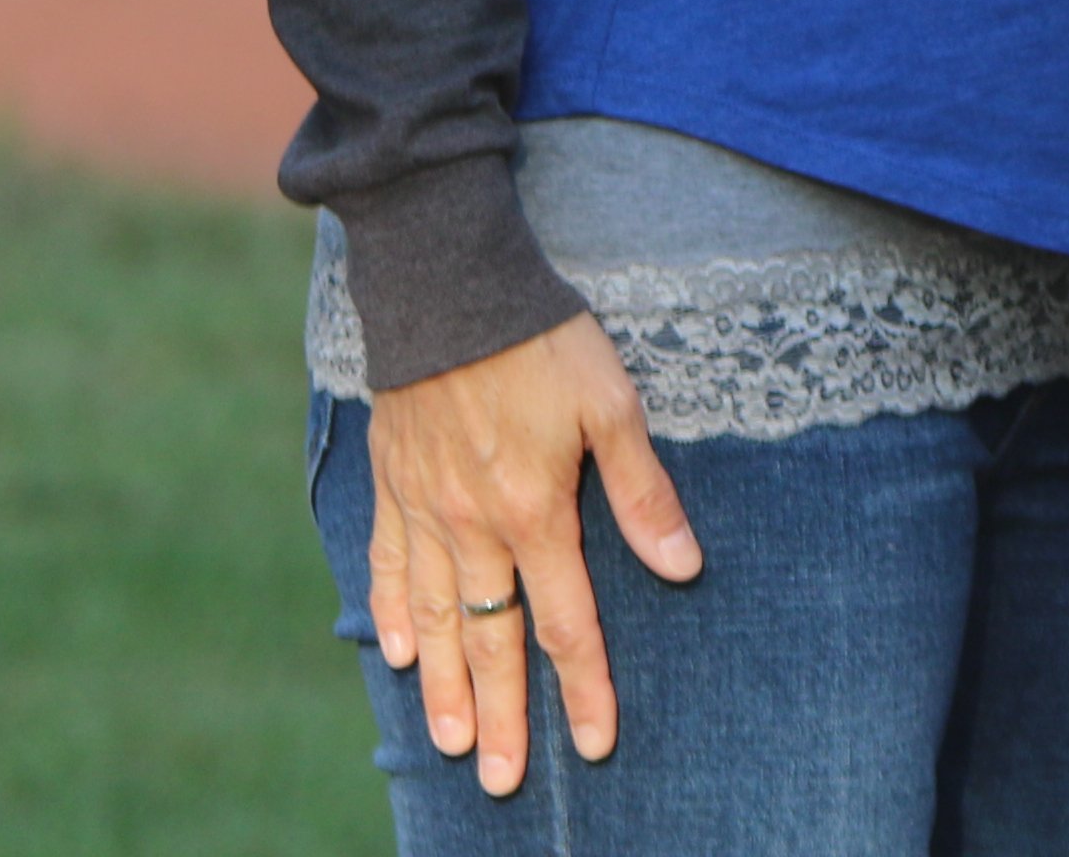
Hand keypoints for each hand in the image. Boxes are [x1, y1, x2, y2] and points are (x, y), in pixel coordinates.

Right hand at [361, 316, 702, 796]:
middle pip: (491, 640)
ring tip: (452, 743)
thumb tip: (683, 566)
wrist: (448, 286)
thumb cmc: (542, 341)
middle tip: (501, 783)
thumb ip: (643, 492)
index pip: (566, 622)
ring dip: (444, 686)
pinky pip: (385, 566)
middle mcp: (472, 527)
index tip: (594, 744)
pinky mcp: (393, 485)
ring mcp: (424, 510)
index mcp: (534, 513)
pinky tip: (399, 654)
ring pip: (432, 619)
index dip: (584, 688)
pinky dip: (391, 615)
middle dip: (502, 717)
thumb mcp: (613, 406)